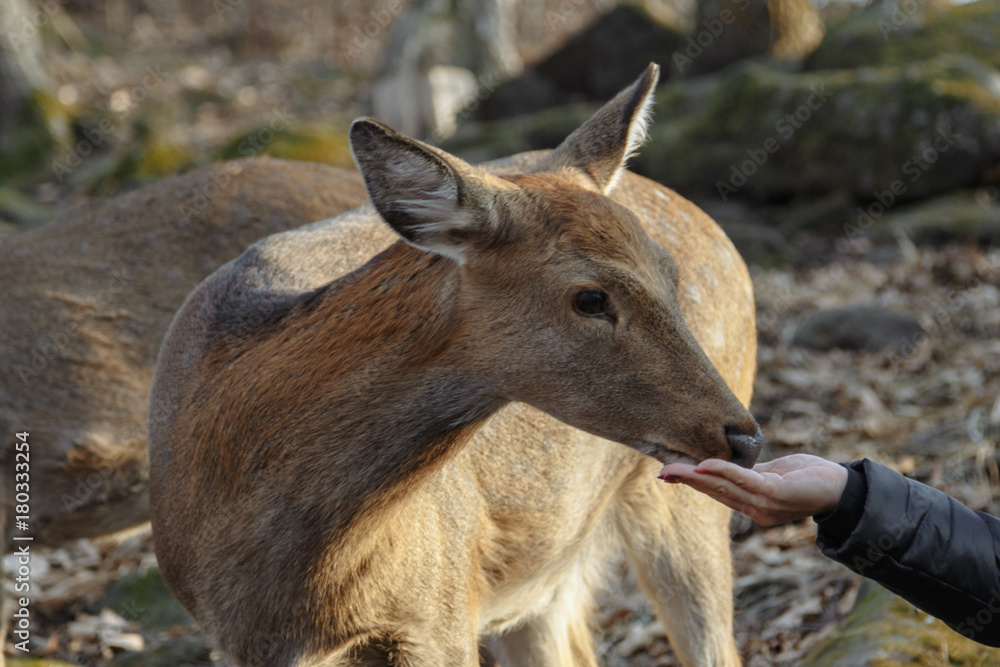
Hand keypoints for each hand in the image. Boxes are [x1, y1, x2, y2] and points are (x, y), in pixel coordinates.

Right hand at [658, 454, 848, 526]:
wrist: (845, 489)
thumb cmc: (810, 477)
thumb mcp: (775, 475)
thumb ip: (751, 473)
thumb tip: (727, 465)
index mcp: (752, 504)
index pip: (715, 491)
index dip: (691, 482)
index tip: (667, 474)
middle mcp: (755, 509)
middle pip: (713, 491)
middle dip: (686, 480)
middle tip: (661, 472)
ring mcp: (764, 504)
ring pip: (723, 487)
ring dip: (696, 477)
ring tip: (674, 469)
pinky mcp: (775, 494)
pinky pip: (743, 481)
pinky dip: (722, 472)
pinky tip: (705, 465)